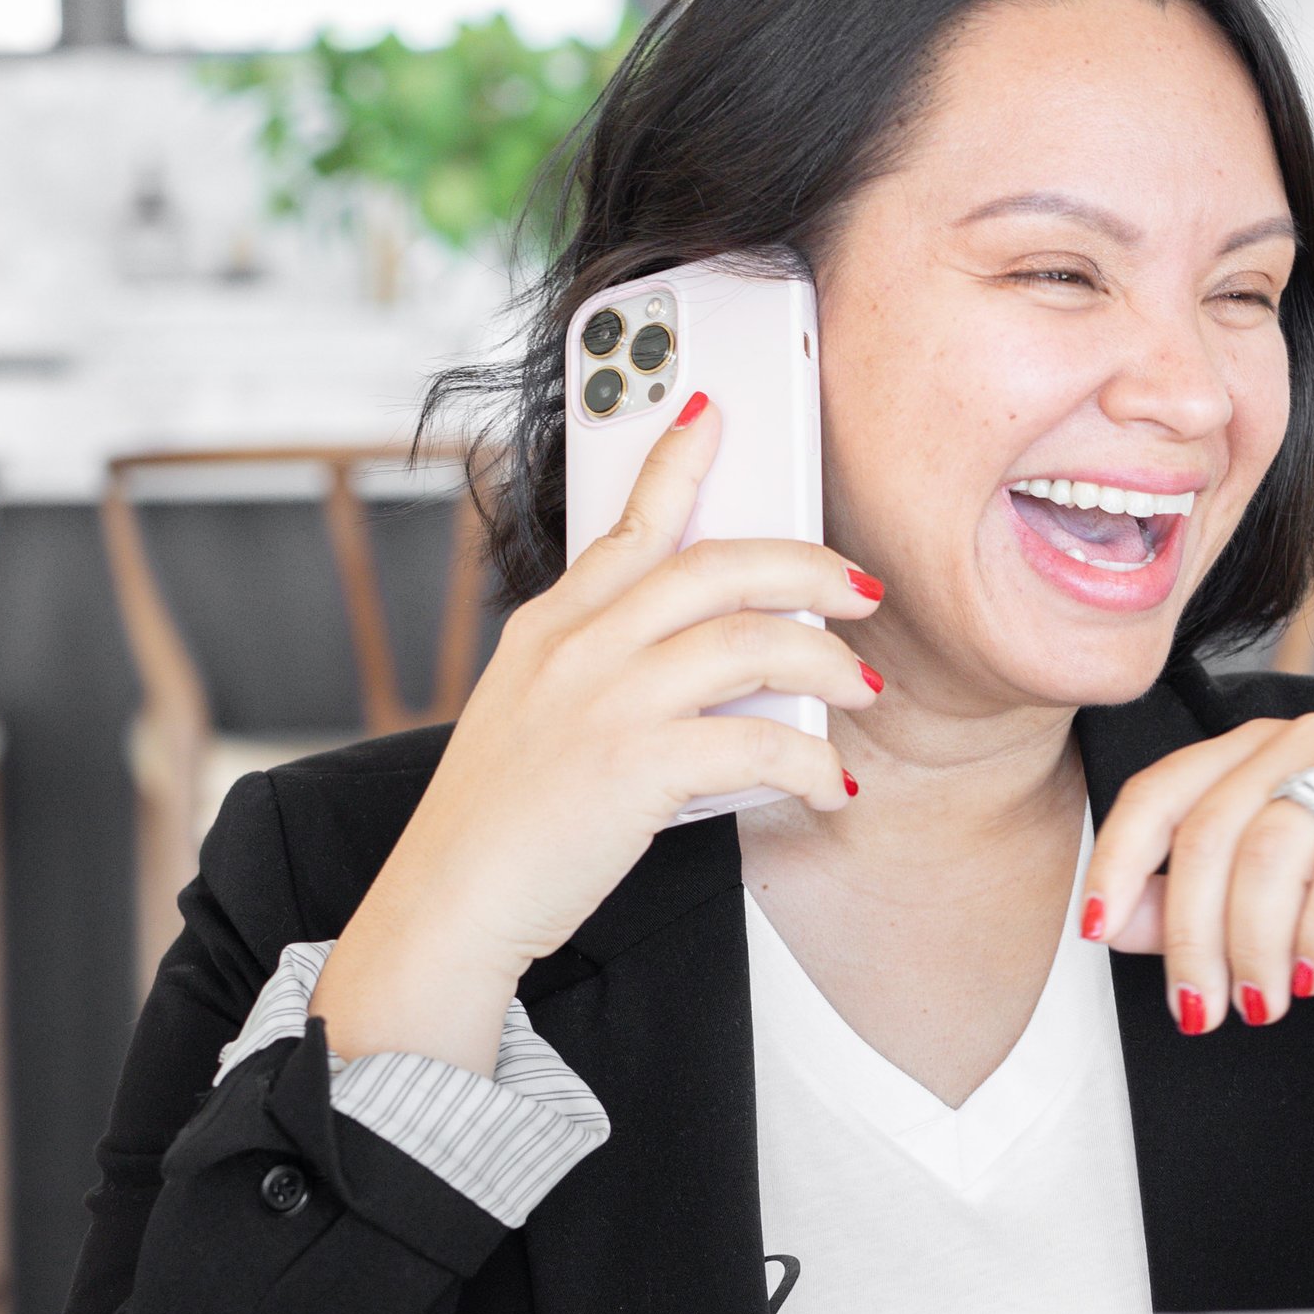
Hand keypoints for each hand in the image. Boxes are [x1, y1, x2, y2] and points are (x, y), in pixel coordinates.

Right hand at [311, 398, 880, 1073]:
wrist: (450, 900)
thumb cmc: (499, 821)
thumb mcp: (528, 711)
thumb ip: (595, 666)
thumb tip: (696, 656)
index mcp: (550, 626)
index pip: (626, 524)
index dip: (676, 462)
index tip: (716, 412)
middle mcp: (578, 647)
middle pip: (716, 567)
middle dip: (807, 568)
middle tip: (861, 590)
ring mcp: (607, 702)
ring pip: (750, 641)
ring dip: (827, 662)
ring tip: (862, 687)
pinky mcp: (636, 766)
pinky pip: (759, 741)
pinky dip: (813, 761)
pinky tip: (831, 783)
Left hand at [1083, 713, 1313, 1208]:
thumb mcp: (1265, 924)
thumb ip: (1183, 916)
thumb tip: (1105, 921)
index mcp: (1247, 754)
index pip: (1157, 794)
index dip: (1118, 862)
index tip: (1090, 931)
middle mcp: (1299, 739)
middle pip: (1209, 832)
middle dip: (1194, 935)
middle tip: (1202, 1010)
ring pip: (1272, 849)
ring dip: (1255, 943)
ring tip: (1263, 1003)